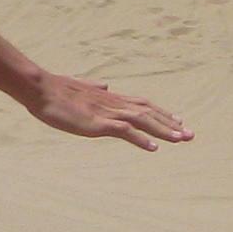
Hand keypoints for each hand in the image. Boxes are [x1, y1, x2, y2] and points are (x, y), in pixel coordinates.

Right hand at [29, 72, 191, 150]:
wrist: (41, 89)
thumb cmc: (56, 89)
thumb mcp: (79, 87)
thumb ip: (94, 87)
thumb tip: (105, 84)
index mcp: (110, 97)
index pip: (143, 104)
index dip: (162, 113)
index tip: (178, 120)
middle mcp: (114, 103)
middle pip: (149, 112)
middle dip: (171, 124)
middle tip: (191, 134)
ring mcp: (107, 112)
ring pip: (143, 121)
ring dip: (164, 130)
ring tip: (182, 139)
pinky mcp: (98, 123)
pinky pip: (125, 131)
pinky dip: (141, 139)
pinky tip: (154, 148)